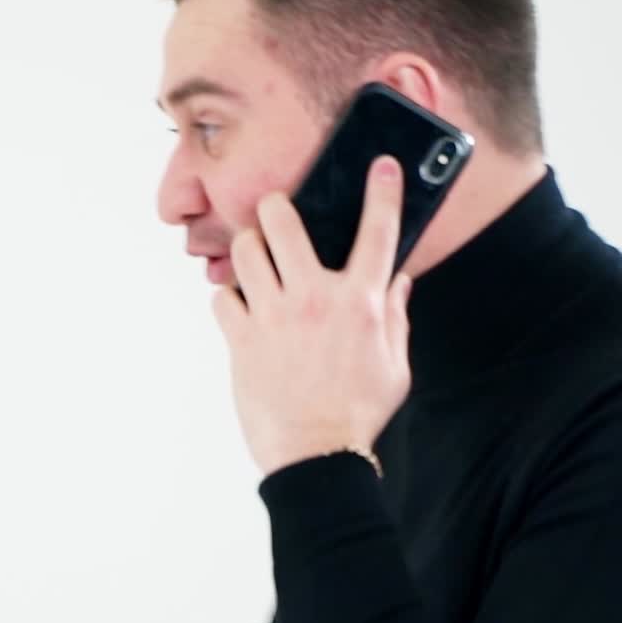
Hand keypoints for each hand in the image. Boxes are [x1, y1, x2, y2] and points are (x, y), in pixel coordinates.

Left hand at [212, 155, 413, 476]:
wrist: (318, 458)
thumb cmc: (358, 414)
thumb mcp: (395, 367)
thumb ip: (396, 318)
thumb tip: (399, 283)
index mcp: (361, 303)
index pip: (378, 233)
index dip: (384, 192)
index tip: (382, 165)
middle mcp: (315, 299)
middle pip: (283, 220)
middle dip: (276, 206)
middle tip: (276, 213)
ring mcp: (274, 316)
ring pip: (245, 250)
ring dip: (249, 248)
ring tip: (256, 261)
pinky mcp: (242, 339)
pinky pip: (222, 297)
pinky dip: (229, 299)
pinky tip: (242, 311)